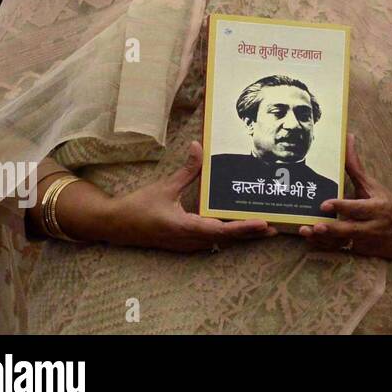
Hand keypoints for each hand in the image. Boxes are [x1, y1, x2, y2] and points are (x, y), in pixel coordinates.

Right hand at [103, 141, 276, 251]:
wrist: (114, 225)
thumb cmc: (138, 207)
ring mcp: (187, 245)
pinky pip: (212, 240)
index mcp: (185, 228)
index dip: (243, 227)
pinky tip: (240, 225)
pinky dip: (228, 234)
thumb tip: (199, 146)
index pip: (220, 230)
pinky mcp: (185, 243)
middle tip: (277, 225)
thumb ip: (187, 170)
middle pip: (227, 239)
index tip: (263, 223)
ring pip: (221, 242)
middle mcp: (189, 241)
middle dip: (252, 233)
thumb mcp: (164, 187)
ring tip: (266, 227)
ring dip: (242, 235)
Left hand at [299, 134, 391, 258]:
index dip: (343, 206)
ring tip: (306, 232)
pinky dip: (325, 245)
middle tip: (315, 226)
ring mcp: (365, 241)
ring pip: (343, 242)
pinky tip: (310, 240)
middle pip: (351, 229)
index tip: (325, 203)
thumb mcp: (373, 186)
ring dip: (323, 239)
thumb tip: (348, 137)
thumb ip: (356, 167)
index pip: (359, 208)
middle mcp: (372, 226)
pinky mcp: (359, 251)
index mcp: (377, 207)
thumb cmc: (386, 204)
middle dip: (333, 229)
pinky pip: (340, 249)